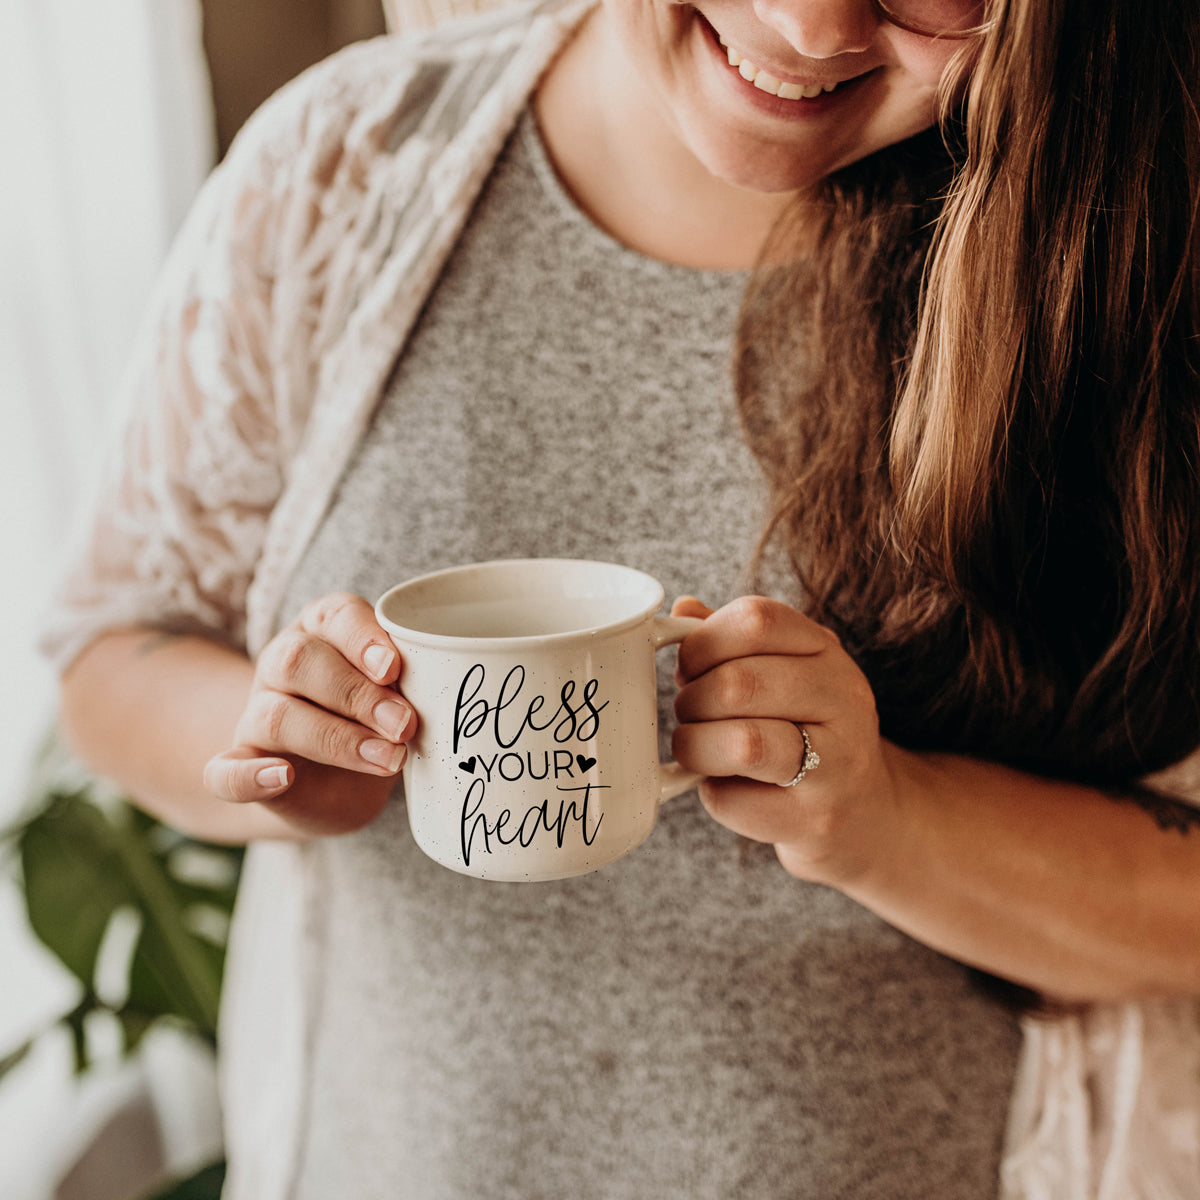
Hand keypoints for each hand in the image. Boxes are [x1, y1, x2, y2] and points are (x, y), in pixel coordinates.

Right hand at [203, 593, 416, 836]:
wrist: (336, 783)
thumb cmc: (377, 721)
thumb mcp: (399, 694)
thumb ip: (409, 685)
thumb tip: (444, 693)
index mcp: (324, 631)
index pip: (336, 616)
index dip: (363, 638)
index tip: (394, 667)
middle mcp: (283, 664)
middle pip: (300, 661)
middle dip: (357, 693)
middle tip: (404, 724)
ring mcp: (257, 715)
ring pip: (275, 715)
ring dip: (335, 738)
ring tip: (387, 759)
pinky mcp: (244, 765)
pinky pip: (225, 771)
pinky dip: (248, 776)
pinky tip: (282, 777)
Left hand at [671, 595, 902, 886]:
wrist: (862, 811)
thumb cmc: (801, 731)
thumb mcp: (777, 673)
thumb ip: (729, 640)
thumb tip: (680, 610)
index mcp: (826, 650)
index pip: (757, 620)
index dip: (703, 641)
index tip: (689, 666)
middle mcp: (844, 699)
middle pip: (739, 683)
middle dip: (692, 702)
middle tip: (690, 715)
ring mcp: (838, 762)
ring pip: (743, 743)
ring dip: (696, 746)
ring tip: (698, 748)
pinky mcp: (818, 819)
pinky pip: (735, 801)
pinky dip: (713, 795)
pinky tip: (728, 788)